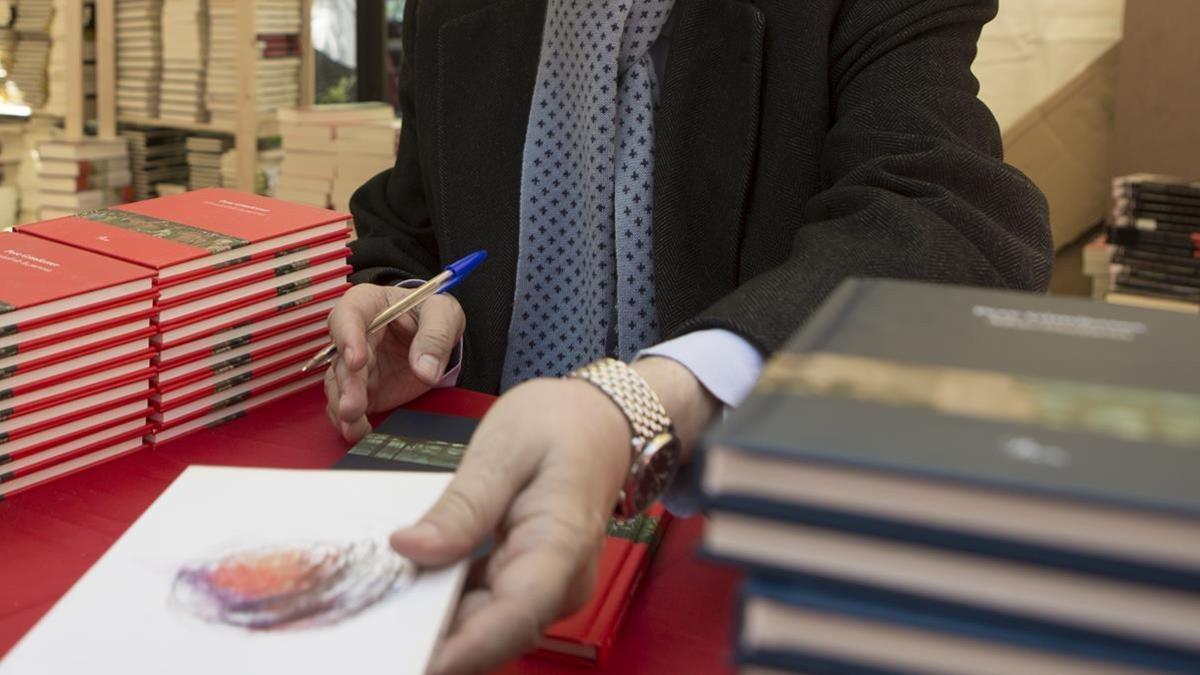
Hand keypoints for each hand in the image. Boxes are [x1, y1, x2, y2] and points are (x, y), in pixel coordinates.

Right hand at [324, 283, 464, 441]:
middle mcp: (354, 335)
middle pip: (341, 358)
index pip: (349, 316)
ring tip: (353, 425)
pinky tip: (357, 432)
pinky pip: (347, 404)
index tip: (357, 360)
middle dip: (347, 385)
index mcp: (368, 305)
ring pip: (339, 385)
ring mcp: (355, 365)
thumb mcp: (443, 314)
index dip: (348, 338)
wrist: (435, 333)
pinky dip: (349, 420)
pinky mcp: (361, 388)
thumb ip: (435, 336)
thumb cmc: (432, 314)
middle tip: (352, 406)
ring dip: (343, 406)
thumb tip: (425, 369)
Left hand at [390, 357, 719, 674]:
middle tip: (369, 620)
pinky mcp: (524, 586)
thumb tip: (408, 548)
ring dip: (430, 621)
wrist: (601, 421)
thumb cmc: (561, 424)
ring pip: (482, 626)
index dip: (466, 648)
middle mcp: (558, 584)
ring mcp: (543, 590)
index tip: (417, 662)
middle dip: (431, 638)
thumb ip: (462, 505)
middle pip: (492, 632)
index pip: (516, 614)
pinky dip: (441, 601)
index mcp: (560, 545)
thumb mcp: (505, 449)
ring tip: (374, 599)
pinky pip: (480, 608)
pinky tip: (402, 582)